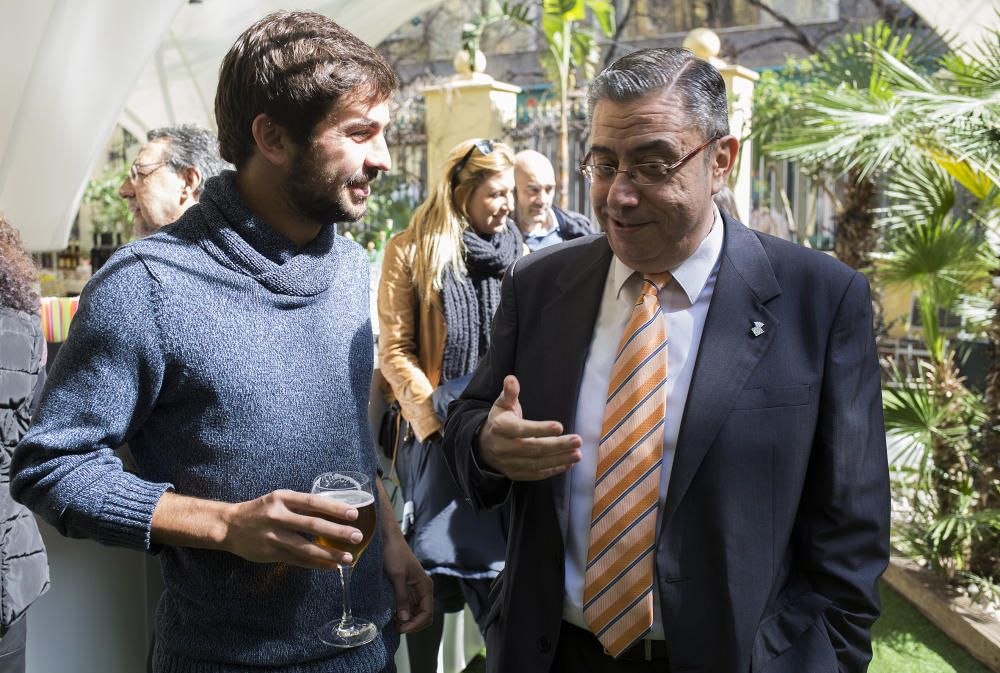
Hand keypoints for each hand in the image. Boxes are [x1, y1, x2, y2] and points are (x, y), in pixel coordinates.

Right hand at [220, 489, 363, 567]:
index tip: (354, 514)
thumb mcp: (279, 500)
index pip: (313, 502)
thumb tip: (332, 513)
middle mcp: (278, 516)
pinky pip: (298, 560)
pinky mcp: (271, 553)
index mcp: (282, 498)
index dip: (334, 508)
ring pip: (306, 547)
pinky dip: (316, 564)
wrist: (229, 526)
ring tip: (347, 558)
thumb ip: (301, 506)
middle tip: (356, 536)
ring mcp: (274, 537)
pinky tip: (330, 566)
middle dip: (337, 531)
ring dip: (329, 553)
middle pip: (313, 525)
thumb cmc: (261, 510)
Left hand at [382, 527, 433, 633]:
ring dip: (407, 620)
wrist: (388, 539)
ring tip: (392, 622)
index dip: (415, 624)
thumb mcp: (397, 576)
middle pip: (424, 615)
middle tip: (396, 626)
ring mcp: (416, 589)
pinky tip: (392, 614)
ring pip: (416, 612)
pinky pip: (409, 606)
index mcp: (425, 586)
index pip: (427, 614)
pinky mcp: (407, 587)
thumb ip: (402, 598)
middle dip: (412, 624)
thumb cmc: (394, 554)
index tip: (401, 628)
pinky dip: (403, 613)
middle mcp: (423, 589)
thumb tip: (405, 619)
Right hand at [478, 375, 581, 480]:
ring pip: (536, 463)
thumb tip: (511, 379)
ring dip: (559, 459)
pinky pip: (536, 474)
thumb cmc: (500, 420)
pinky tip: (568, 464)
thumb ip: (509, 393)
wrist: (485, 445)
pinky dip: (553, 470)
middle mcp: (503, 448)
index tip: (559, 426)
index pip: (521, 430)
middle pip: (533, 448)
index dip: (540, 429)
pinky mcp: (515, 474)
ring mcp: (509, 463)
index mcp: (500, 428)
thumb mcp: (502, 404)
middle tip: (577, 440)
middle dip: (557, 445)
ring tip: (578, 454)